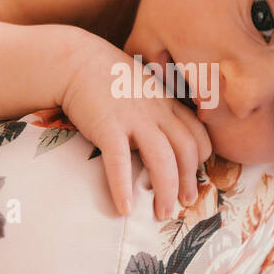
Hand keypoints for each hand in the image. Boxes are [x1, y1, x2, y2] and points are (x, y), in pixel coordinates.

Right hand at [59, 39, 212, 220]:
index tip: (191, 178)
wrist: (75, 60)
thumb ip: (156, 106)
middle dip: (187, 182)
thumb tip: (162, 133)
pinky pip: (120, 162)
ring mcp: (134, 119)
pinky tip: (124, 209)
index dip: (199, 161)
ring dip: (164, 191)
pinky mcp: (108, 127)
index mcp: (167, 102)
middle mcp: (157, 111)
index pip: (198, 135)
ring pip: (162, 160)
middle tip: (183, 204)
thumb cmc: (106, 76)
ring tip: (161, 213)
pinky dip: (123, 187)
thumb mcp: (142, 86)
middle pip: (186, 151)